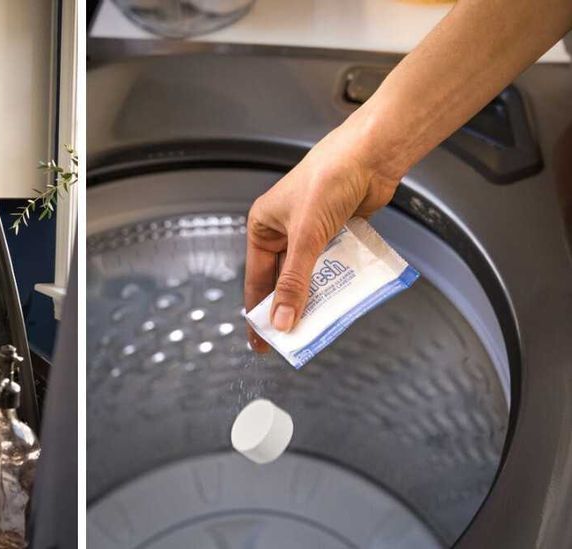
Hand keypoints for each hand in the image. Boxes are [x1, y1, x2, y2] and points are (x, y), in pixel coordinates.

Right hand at [245, 125, 399, 351]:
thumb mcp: (305, 236)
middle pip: (285, 281)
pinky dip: (339, 282)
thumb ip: (295, 282)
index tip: (263, 341)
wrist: (370, 155)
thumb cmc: (328, 180)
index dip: (259, 312)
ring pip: (312, 276)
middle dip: (290, 307)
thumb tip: (282, 320)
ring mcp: (313, 234)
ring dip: (318, 296)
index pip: (257, 279)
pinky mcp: (338, 234)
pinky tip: (343, 300)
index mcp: (264, 227)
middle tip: (296, 339)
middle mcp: (285, 231)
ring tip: (322, 325)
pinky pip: (334, 267)